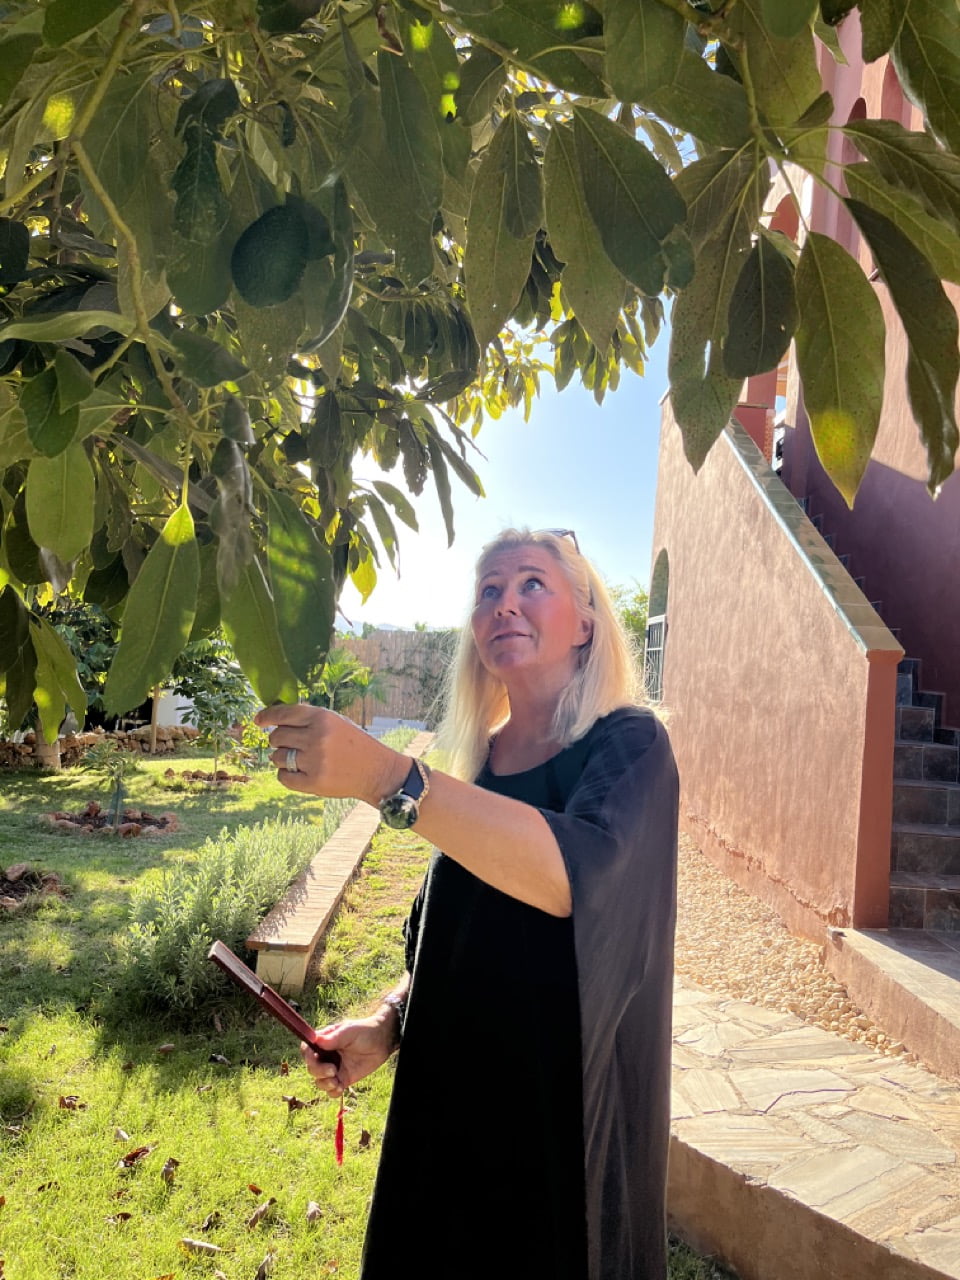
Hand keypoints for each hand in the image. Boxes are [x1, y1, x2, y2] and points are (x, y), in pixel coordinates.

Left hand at [254, 703, 406, 803]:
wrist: (376, 771)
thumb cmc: (353, 744)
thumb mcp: (335, 722)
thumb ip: (308, 719)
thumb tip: (273, 720)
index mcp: (322, 717)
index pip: (282, 714)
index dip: (266, 717)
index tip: (258, 721)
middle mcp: (316, 737)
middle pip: (276, 737)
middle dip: (278, 741)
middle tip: (291, 745)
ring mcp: (314, 761)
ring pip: (277, 757)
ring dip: (282, 759)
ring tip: (300, 760)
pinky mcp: (313, 782)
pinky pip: (283, 777)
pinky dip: (286, 775)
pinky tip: (299, 773)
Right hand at [301, 1014, 397, 1097]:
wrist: (382, 1043)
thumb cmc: (365, 1031)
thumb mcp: (349, 1032)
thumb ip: (334, 1038)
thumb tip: (316, 1040)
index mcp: (324, 1041)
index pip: (307, 1049)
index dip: (307, 1056)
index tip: (314, 1059)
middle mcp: (326, 1056)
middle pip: (311, 1067)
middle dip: (318, 1071)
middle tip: (333, 1070)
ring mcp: (334, 1068)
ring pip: (319, 1081)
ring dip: (325, 1084)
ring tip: (337, 1081)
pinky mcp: (342, 1079)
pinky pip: (331, 1091)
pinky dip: (333, 1092)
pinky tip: (341, 1087)